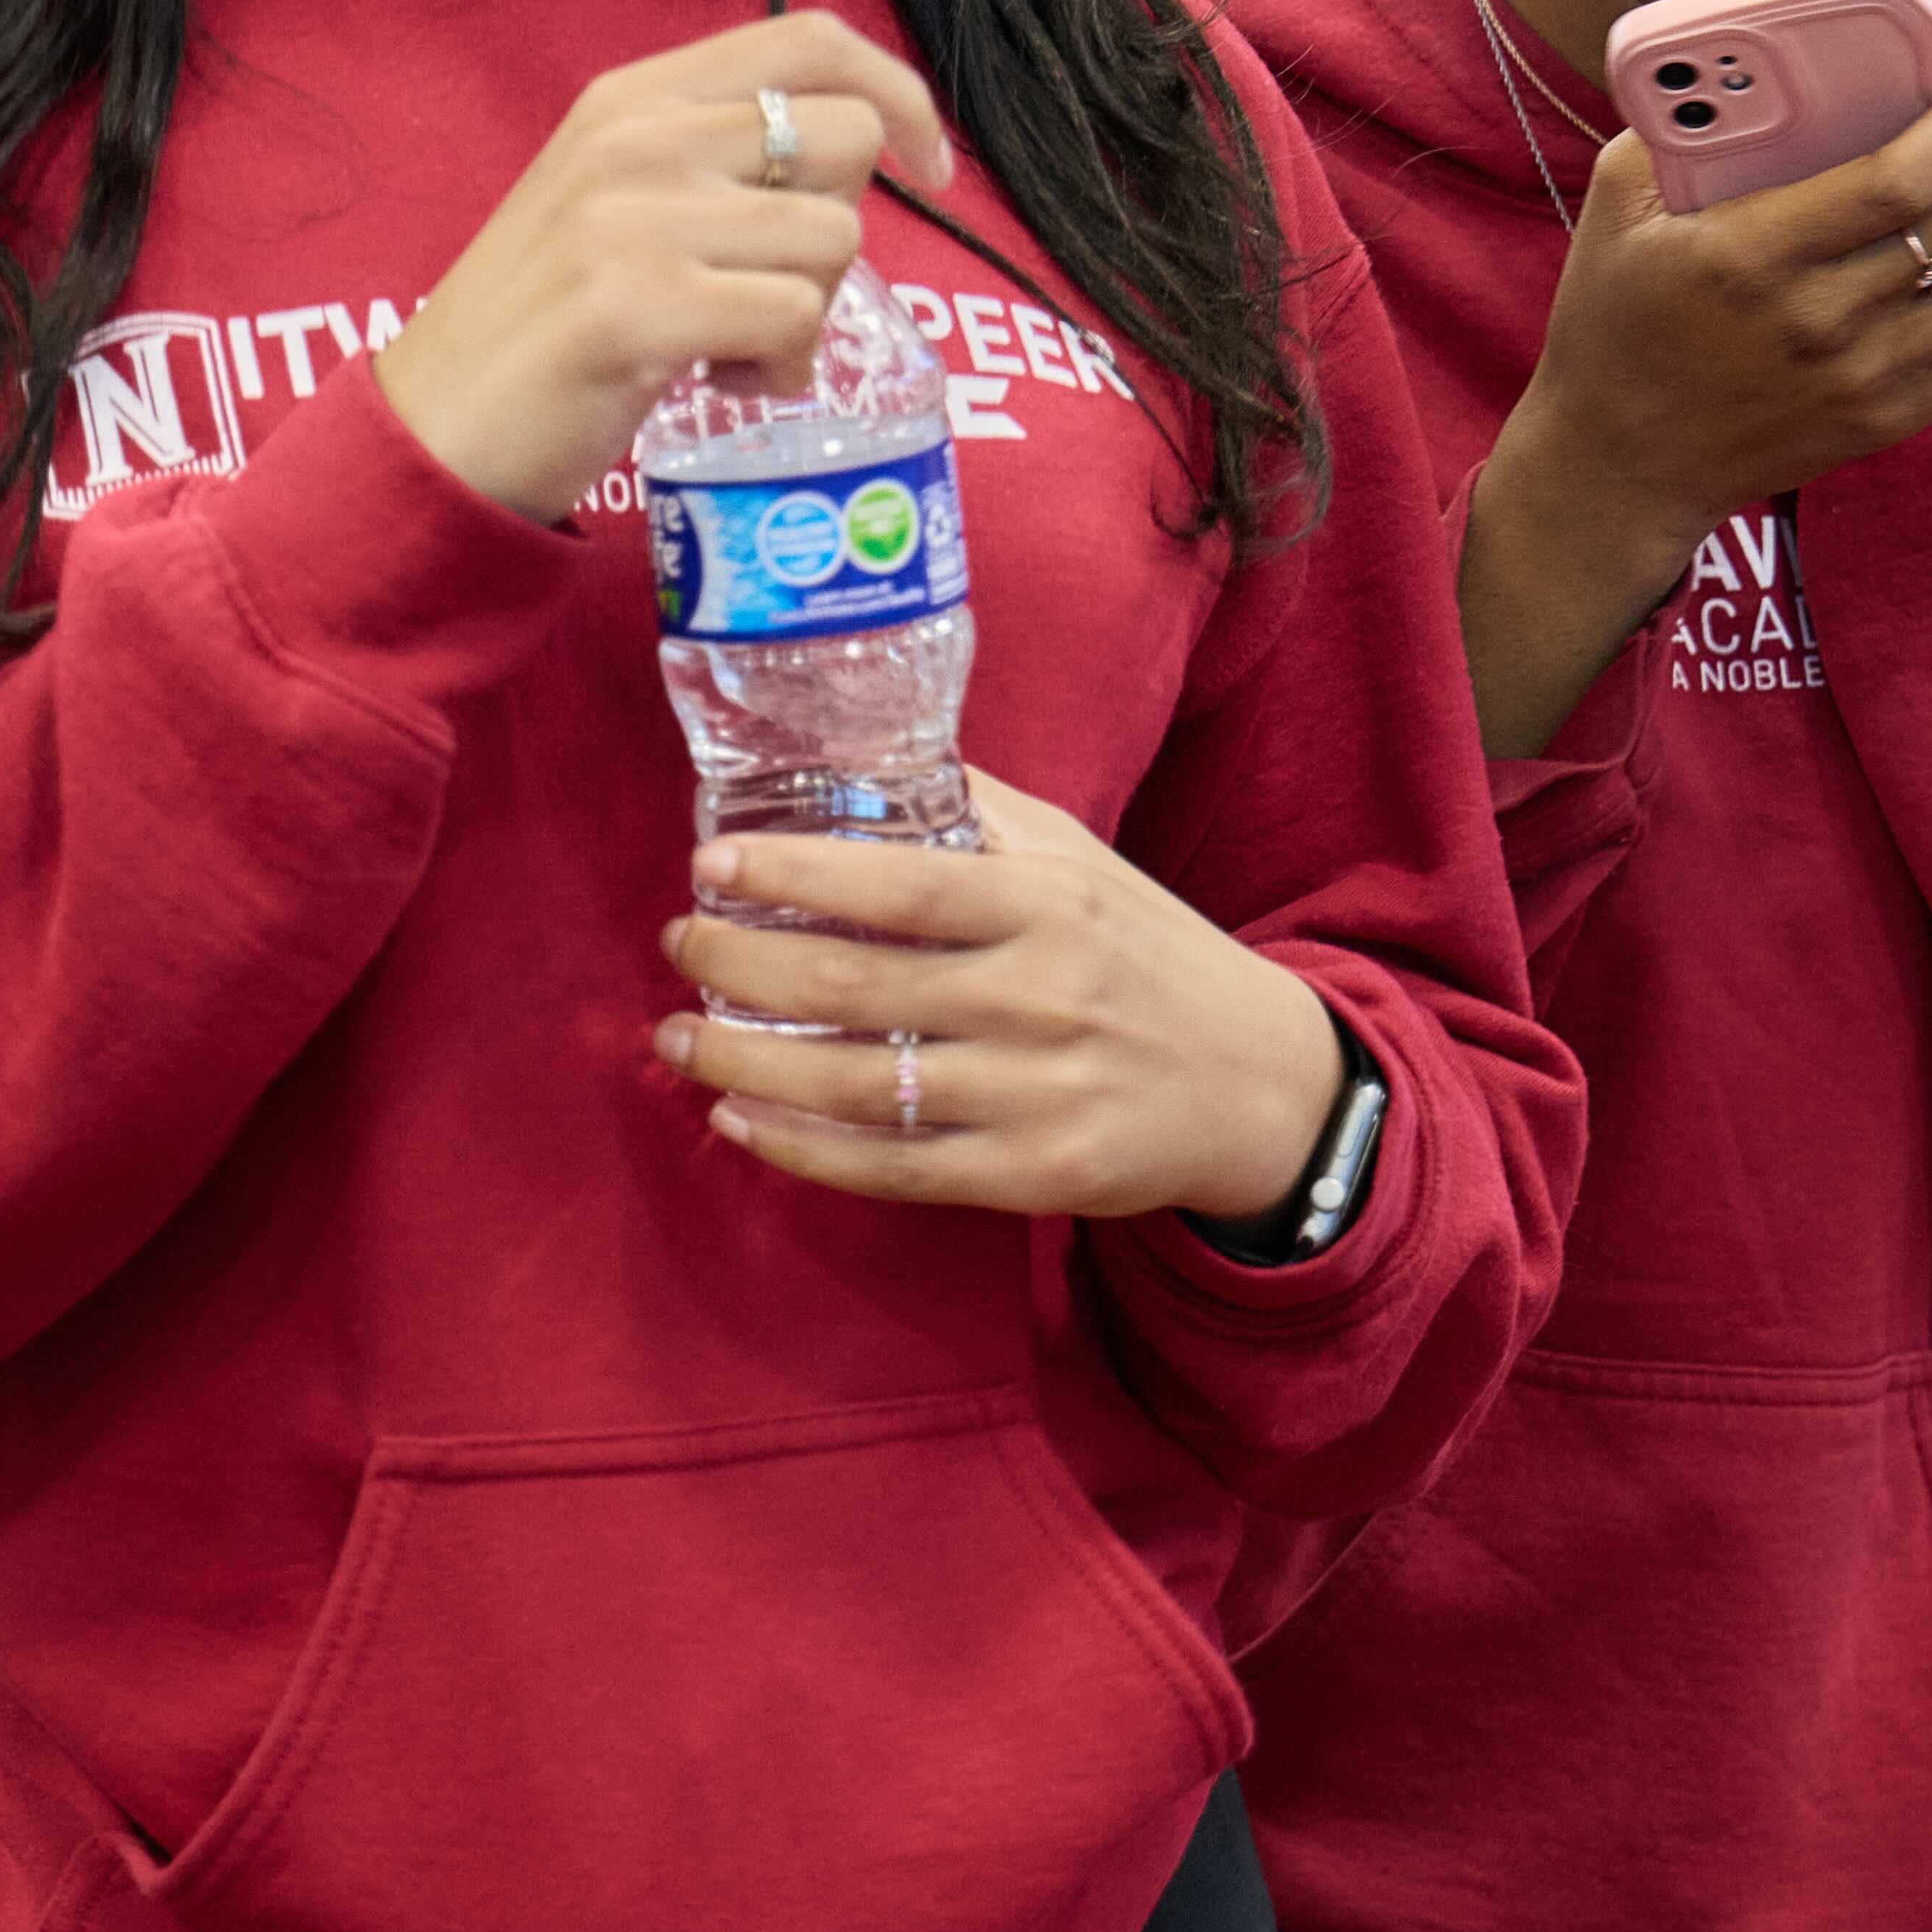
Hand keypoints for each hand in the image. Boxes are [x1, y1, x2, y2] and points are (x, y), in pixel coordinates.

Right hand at [371, 12, 957, 518]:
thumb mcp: (616, 199)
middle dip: (842, 231)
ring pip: (832, 237)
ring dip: (808, 317)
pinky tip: (722, 380)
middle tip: (772, 294)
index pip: (812, 38)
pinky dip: (782, 367)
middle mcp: (636, 135)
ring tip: (727, 348)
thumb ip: (714, 158)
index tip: (930, 167)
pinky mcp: (637, 304)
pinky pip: (796, 316)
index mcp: (631, 96)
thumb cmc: (544, 325)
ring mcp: (634, 216)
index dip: (900, 92)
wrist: (433, 432)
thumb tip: (859, 148)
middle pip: (848, 140)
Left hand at [656, 777, 1348, 1221]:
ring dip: (746, 1063)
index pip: (902, 885)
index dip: (796, 877)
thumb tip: (860, 756)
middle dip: (741, 967)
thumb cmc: (1145, 952)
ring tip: (678, 1036)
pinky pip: (892, 1169)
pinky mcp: (1031, 1175)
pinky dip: (802, 1150)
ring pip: (858, 1087)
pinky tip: (739, 1120)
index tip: (710, 866)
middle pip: (857, 988)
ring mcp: (1035, 1095)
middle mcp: (1040, 998)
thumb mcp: (1080, 861)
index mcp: (1048, 904)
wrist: (1253, 1080)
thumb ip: (976, 815)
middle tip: (681, 945)